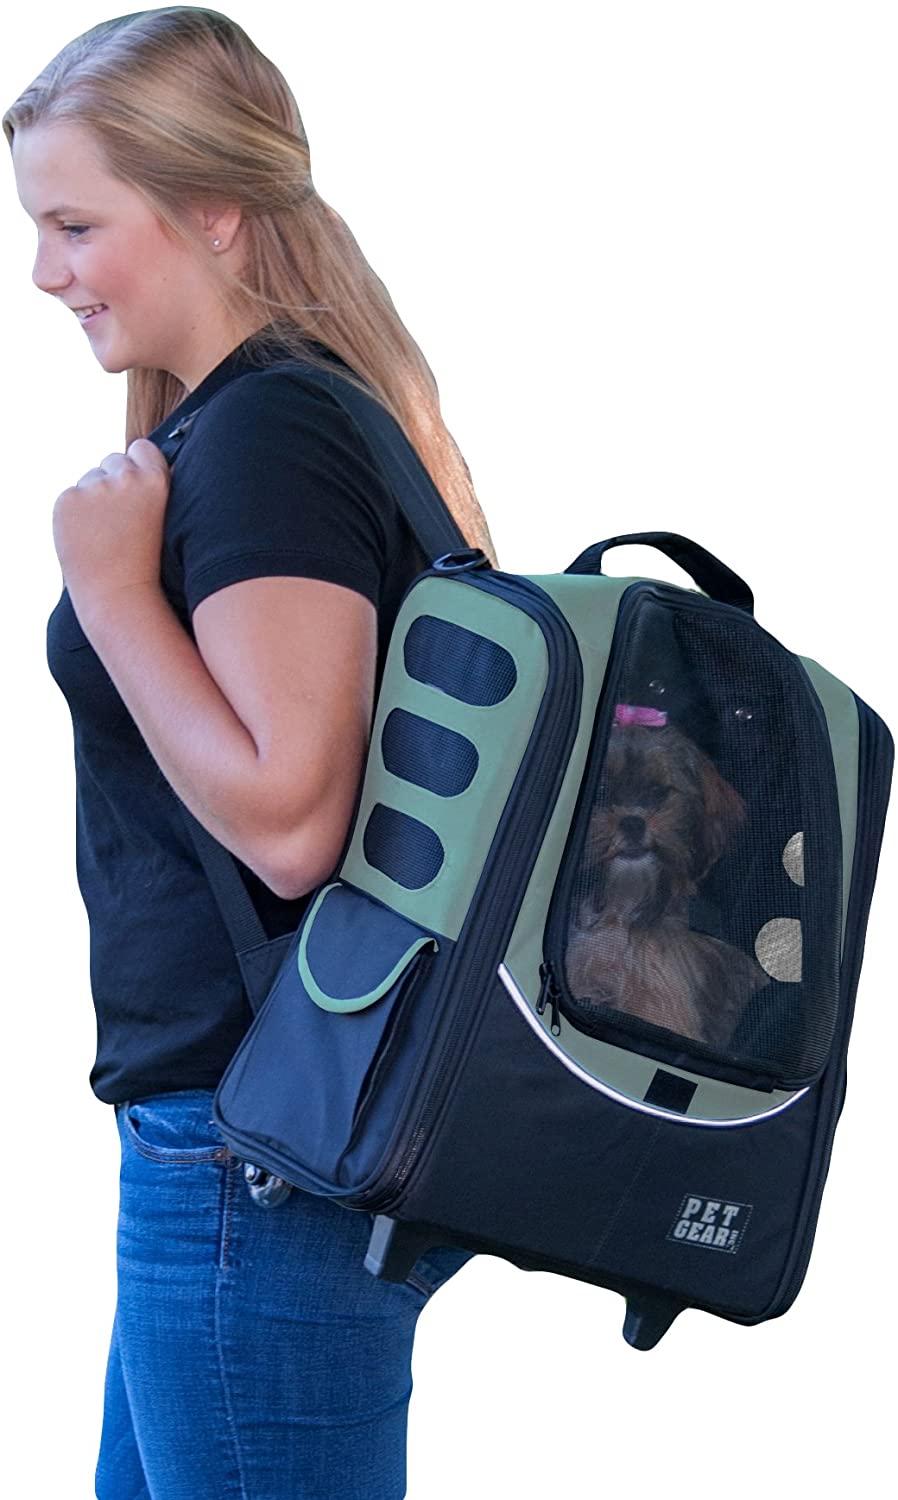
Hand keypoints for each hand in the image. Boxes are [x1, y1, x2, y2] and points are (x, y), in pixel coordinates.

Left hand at [53, 438, 170, 611]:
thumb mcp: (162, 518)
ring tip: (104, 532)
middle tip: (120, 518)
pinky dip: (74, 513)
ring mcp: (94, 488)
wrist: (119, 595)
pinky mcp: (68, 499)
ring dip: (93, 497)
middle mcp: (125, 478)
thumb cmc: (146, 564)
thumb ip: (147, 488)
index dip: (138, 466)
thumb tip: (131, 463)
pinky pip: (70, 497)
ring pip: (90, 479)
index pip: (142, 448)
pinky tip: (87, 536)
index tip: (137, 486)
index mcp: (155, 481)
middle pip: (113, 460)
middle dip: (114, 481)